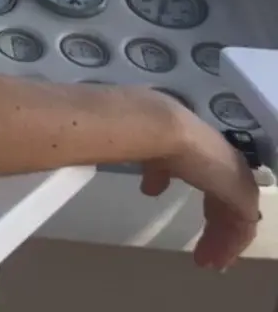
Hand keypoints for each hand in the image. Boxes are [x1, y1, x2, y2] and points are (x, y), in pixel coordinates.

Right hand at [141, 105, 259, 269]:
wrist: (169, 132)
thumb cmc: (160, 139)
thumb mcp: (157, 161)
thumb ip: (159, 175)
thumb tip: (150, 190)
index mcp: (213, 158)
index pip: (220, 194)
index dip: (212, 217)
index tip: (200, 238)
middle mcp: (231, 169)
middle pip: (230, 208)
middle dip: (218, 232)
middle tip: (206, 256)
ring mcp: (240, 182)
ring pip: (239, 219)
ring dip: (224, 242)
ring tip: (211, 262)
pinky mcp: (243, 196)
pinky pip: (244, 227)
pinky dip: (233, 244)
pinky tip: (219, 257)